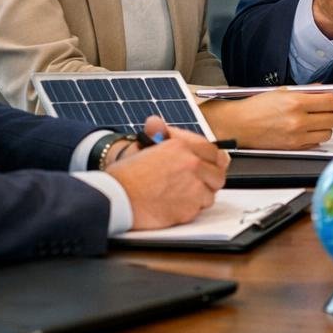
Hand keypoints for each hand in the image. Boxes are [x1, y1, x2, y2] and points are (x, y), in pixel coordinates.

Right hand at [107, 117, 228, 229]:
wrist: (114, 198)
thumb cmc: (125, 175)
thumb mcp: (142, 146)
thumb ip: (159, 135)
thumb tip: (156, 122)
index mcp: (182, 146)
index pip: (213, 151)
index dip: (211, 159)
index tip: (208, 163)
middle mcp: (192, 164)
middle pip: (217, 173)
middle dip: (208, 179)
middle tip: (197, 182)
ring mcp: (193, 187)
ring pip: (210, 193)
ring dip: (199, 195)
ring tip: (179, 194)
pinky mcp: (189, 209)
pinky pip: (198, 209)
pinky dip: (189, 209)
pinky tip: (173, 205)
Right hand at [201, 90, 332, 149]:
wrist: (238, 125)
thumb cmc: (256, 107)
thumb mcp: (282, 91)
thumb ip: (307, 91)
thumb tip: (325, 90)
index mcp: (296, 102)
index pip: (331, 102)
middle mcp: (298, 120)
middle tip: (326, 111)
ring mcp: (297, 136)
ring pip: (328, 133)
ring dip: (325, 127)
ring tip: (316, 121)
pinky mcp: (294, 147)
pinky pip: (316, 143)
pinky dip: (315, 137)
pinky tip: (307, 130)